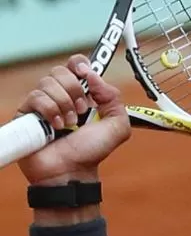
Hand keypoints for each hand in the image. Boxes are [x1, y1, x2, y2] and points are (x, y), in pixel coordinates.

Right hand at [15, 54, 130, 186]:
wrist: (72, 170)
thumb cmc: (92, 151)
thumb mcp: (117, 126)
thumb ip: (114, 98)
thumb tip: (93, 75)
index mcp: (83, 94)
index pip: (76, 65)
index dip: (80, 65)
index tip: (85, 74)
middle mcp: (62, 95)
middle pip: (61, 70)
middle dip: (75, 90)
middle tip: (81, 111)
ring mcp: (43, 103)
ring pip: (48, 82)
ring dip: (64, 105)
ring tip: (69, 125)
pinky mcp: (27, 112)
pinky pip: (36, 97)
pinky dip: (50, 112)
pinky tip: (56, 127)